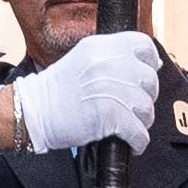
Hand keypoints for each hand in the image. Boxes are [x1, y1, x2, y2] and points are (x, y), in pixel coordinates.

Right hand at [11, 28, 160, 157]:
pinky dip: (138, 140)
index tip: (147, 75)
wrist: (35, 110)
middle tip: (133, 106)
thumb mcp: (84, 58)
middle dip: (146, 96)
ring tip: (129, 125)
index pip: (144, 45)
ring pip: (146, 107)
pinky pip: (138, 131)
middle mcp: (109, 63)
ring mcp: (111, 88)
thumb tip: (152, 66)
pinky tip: (131, 142)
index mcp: (103, 46)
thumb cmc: (58, 89)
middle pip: (149, 79)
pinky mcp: (110, 114)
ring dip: (142, 121)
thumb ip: (113, 57)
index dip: (150, 62)